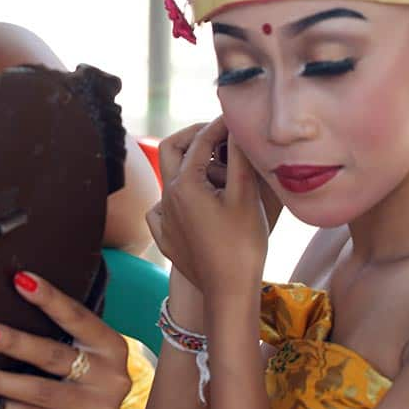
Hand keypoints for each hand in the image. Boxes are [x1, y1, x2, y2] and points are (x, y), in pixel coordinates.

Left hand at [0, 272, 133, 408]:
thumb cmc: (95, 370)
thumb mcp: (92, 348)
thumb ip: (65, 329)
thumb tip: (16, 290)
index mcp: (110, 347)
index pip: (76, 317)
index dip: (50, 298)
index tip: (20, 279)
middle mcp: (106, 379)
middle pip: (53, 356)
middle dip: (15, 343)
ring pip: (39, 394)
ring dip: (0, 383)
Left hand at [146, 118, 268, 300]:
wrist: (228, 291)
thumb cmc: (242, 243)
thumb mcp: (246, 195)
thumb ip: (239, 156)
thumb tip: (237, 127)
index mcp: (183, 184)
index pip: (200, 141)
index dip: (219, 125)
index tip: (235, 117)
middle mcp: (166, 197)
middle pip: (171, 149)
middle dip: (193, 135)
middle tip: (217, 132)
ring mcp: (162, 218)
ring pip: (170, 178)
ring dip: (190, 166)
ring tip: (218, 169)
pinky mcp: (165, 237)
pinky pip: (162, 207)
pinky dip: (178, 196)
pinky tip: (196, 201)